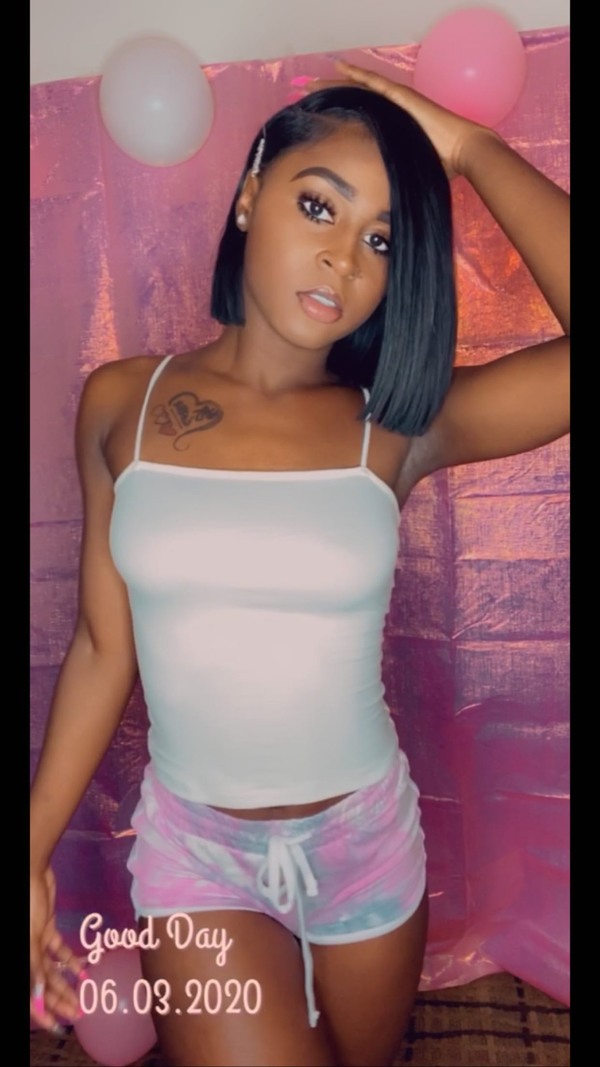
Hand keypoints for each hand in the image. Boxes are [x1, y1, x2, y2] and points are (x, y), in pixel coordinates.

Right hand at [30, 867, 82, 1029]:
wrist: (31, 872)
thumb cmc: (27, 905)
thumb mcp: (30, 940)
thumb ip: (34, 969)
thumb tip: (40, 999)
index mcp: (20, 960)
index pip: (29, 995)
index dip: (41, 1012)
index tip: (57, 1026)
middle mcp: (25, 955)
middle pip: (41, 985)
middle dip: (58, 1001)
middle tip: (77, 1014)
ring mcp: (34, 942)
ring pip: (51, 970)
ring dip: (66, 984)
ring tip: (82, 998)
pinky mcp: (45, 928)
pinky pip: (57, 950)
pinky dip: (69, 960)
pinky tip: (83, 970)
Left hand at [303, 60, 496, 179]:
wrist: (464, 152)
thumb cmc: (442, 167)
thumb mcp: (406, 175)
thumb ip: (390, 184)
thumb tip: (375, 213)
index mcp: (391, 130)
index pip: (359, 120)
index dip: (339, 118)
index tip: (318, 122)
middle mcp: (391, 113)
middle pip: (354, 102)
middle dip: (329, 99)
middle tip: (306, 98)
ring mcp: (396, 102)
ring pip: (359, 89)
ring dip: (335, 84)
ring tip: (312, 83)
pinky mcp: (402, 96)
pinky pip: (374, 83)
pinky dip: (356, 74)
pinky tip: (338, 67)